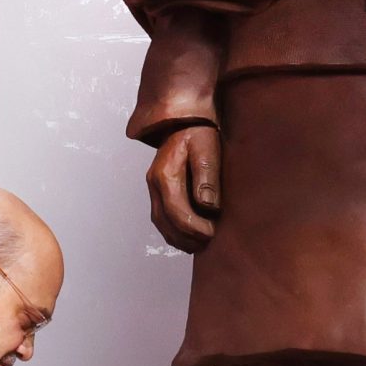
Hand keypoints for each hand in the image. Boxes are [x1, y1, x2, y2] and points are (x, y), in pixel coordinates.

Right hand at [145, 126, 220, 252]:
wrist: (184, 121)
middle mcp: (154, 184)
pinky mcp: (159, 191)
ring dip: (179, 238)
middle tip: (208, 242)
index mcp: (164, 175)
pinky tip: (190, 236)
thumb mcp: (207, 149)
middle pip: (165, 222)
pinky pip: (162, 218)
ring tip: (200, 244)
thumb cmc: (198, 132)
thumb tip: (207, 207)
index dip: (193, 228)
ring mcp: (153, 189)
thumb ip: (206, 177)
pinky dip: (174, 232)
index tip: (212, 233)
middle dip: (187, 237)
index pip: (176, 211)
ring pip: (161, 223)